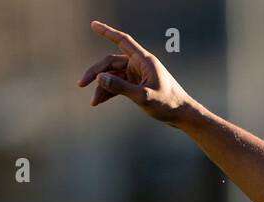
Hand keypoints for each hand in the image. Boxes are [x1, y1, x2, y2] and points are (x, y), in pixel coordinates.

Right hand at [77, 21, 195, 124]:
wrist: (182, 115)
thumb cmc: (167, 104)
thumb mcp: (143, 97)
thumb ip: (121, 88)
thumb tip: (100, 78)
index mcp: (144, 60)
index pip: (122, 40)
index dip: (107, 32)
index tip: (93, 25)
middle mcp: (140, 64)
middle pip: (111, 62)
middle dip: (96, 72)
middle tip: (81, 84)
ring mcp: (138, 74)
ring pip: (113, 75)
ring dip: (102, 86)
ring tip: (93, 102)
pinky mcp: (137, 85)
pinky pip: (118, 84)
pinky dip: (109, 91)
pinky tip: (99, 101)